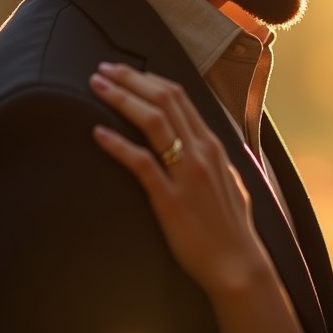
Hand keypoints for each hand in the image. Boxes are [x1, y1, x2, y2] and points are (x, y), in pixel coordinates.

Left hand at [89, 63, 270, 295]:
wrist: (236, 263)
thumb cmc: (232, 227)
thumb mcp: (230, 181)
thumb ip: (214, 160)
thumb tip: (201, 146)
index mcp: (212, 145)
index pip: (180, 97)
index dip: (149, 79)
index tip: (125, 72)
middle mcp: (201, 152)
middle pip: (164, 100)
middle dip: (130, 79)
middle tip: (103, 70)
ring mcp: (186, 173)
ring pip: (154, 122)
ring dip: (122, 99)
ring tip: (97, 88)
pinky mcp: (170, 199)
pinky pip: (141, 163)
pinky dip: (118, 144)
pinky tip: (98, 133)